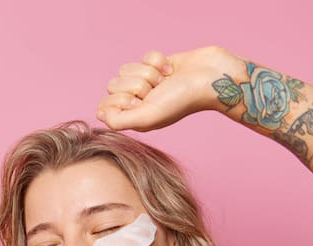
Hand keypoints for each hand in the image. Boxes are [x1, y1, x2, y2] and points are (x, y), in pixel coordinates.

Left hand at [97, 46, 243, 131]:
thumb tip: (101, 114)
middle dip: (137, 84)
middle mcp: (137, 102)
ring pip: (127, 69)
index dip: (120, 100)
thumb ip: (119, 121)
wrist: (212, 78)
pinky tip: (171, 70)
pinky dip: (158, 60)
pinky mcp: (156, 66)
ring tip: (165, 81)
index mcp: (133, 118)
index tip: (138, 102)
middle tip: (157, 91)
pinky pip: (143, 56)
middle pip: (114, 84)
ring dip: (149, 72)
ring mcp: (147, 83)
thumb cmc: (182, 100)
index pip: (105, 106)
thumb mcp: (148, 116)